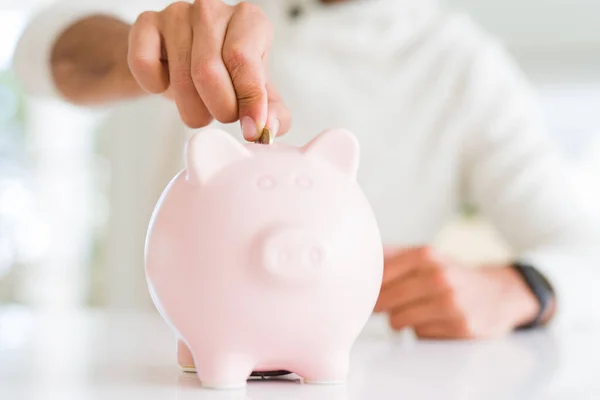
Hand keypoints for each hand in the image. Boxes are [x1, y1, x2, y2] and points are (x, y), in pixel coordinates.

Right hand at [128, 0, 290, 137]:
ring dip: (192, 109)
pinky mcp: (147, 23)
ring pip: (180, 77)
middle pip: (208, 72)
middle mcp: (213, 9)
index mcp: (249, 20)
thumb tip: (267, 127)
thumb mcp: (258, 96)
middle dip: (219, 109)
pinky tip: (167, 84)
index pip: (244, 61)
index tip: (251, 129)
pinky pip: (144, 64)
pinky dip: (155, 87)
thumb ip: (273, 114)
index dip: (248, 102)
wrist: (187, 64)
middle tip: (222, 115)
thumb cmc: (229, 78)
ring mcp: (178, 13)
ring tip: (200, 107)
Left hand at [374, 247, 539, 338]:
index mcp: (426, 256)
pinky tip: (434, 321)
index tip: (363, 293)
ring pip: (398, 321)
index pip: (379, 275)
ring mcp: (451, 303)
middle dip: (380, 306)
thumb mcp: (427, 256)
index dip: (367, 288)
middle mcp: (439, 277)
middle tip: (384, 305)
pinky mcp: (460, 327)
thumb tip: (359, 254)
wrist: (499, 293)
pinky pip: (420, 334)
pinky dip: (421, 330)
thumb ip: (392, 255)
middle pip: (385, 301)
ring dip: (400, 320)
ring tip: (413, 311)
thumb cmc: (453, 275)